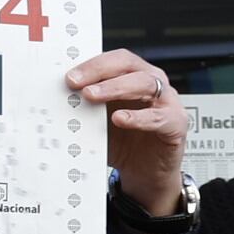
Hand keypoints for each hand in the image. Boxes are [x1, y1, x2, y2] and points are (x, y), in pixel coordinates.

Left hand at [65, 50, 187, 217]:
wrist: (145, 174)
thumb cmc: (123, 142)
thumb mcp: (98, 122)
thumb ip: (86, 109)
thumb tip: (56, 100)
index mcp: (134, 76)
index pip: (115, 59)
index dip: (92, 64)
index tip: (69, 75)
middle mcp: (153, 82)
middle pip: (128, 64)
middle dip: (99, 71)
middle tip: (75, 83)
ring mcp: (168, 101)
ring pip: (144, 83)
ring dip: (115, 88)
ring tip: (91, 96)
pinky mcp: (177, 124)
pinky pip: (158, 117)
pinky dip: (138, 118)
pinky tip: (119, 119)